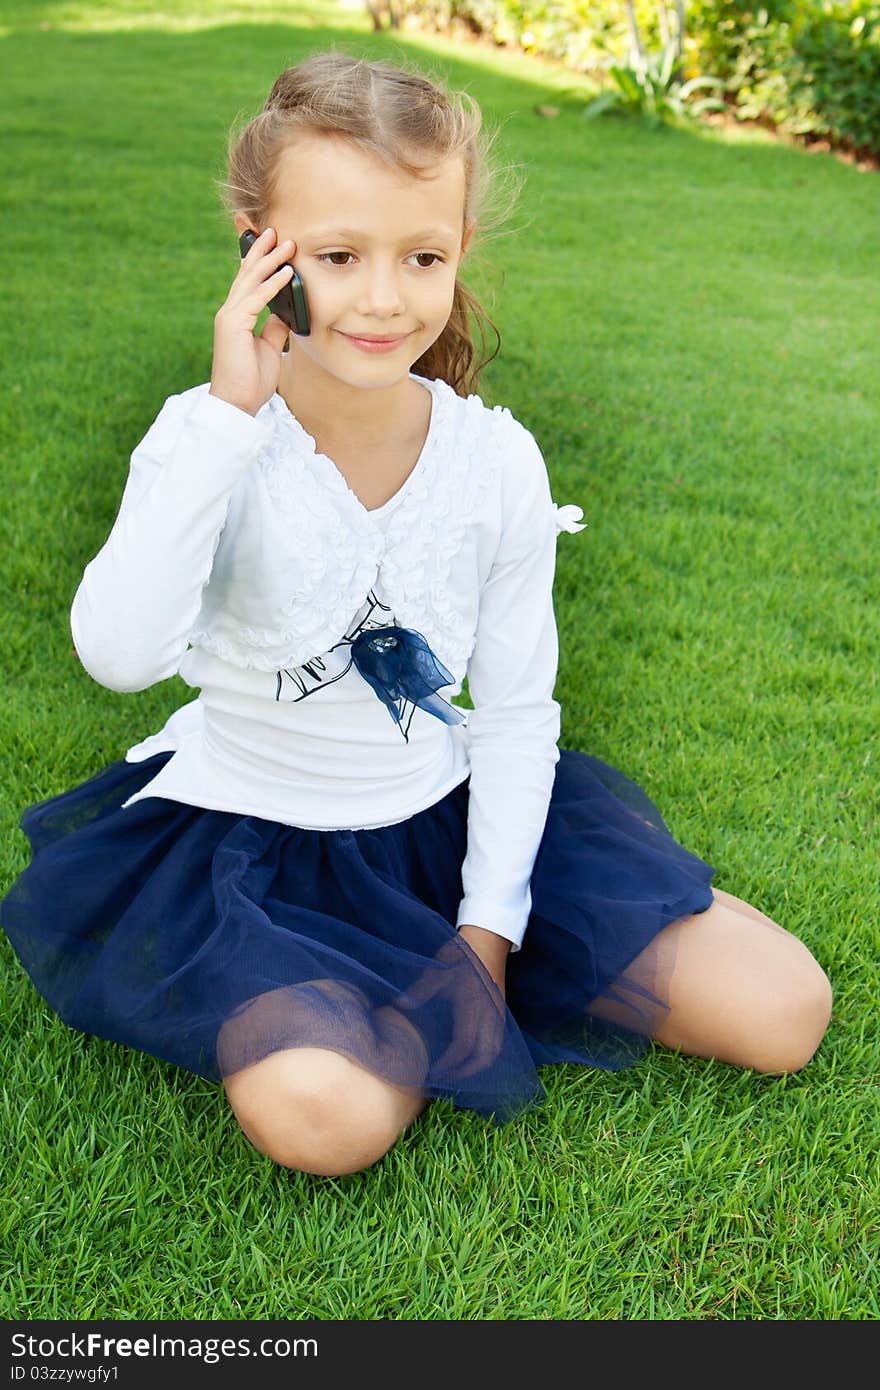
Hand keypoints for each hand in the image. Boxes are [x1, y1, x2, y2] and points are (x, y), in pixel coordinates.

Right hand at [209, 226, 296, 416]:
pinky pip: (256, 298)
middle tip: (277, 231)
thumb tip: (285, 311)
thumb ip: (274, 327)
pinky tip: (287, 272)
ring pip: (251, 281)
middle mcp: (230, 312)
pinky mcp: (233, 325)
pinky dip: (272, 284)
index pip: (248, 283)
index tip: (272, 244)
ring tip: (287, 243)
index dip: (259, 262)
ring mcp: (230, 317)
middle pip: (247, 274)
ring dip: (271, 260)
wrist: (238, 403)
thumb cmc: (251, 380)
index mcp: (237, 317)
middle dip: (262, 251)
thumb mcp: (269, 348)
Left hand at [398, 928, 509, 1078]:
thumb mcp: (438, 970)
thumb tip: (400, 1006)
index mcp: (472, 1006)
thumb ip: (420, 991)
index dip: (450, 1064)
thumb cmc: (462, 954)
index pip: (464, 1046)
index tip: (433, 1072)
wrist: (487, 939)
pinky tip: (470, 1056)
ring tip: (456, 1072)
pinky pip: (497, 1042)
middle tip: (445, 1078)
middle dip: (466, 1073)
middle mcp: (489, 1014)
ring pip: (494, 1052)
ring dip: (478, 1067)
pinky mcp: (500, 1011)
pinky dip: (486, 1056)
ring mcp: (497, 1014)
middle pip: (485, 1056)